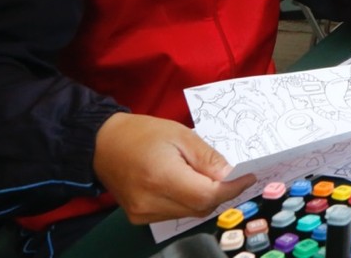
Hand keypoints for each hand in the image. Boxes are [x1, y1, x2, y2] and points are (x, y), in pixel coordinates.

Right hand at [92, 112, 254, 223]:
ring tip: (209, 177)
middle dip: (221, 193)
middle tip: (233, 175)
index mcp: (161, 177)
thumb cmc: (143, 133)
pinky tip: (189, 184)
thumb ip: (207, 157)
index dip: (231, 189)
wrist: (102, 144)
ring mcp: (143, 213)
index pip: (207, 195)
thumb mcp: (180, 135)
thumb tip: (231, 175)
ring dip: (206, 198)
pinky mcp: (139, 217)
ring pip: (190, 213)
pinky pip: (175, 214)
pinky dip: (189, 201)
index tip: (248, 177)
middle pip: (200, 207)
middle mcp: (151, 202)